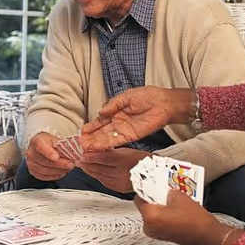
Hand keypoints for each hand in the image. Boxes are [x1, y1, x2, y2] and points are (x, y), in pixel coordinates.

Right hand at [24, 132, 74, 180]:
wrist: (42, 145)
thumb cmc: (50, 141)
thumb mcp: (57, 138)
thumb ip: (64, 144)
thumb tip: (76, 149)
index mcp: (37, 140)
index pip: (41, 147)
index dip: (49, 153)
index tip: (56, 157)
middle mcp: (31, 152)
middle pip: (46, 161)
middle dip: (60, 164)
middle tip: (70, 164)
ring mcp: (31, 162)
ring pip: (45, 170)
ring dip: (58, 171)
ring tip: (67, 168)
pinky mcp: (32, 171)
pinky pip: (43, 176)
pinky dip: (54, 176)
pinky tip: (61, 173)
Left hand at [78, 148, 149, 192]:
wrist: (153, 174)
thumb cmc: (142, 160)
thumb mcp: (127, 150)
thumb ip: (111, 151)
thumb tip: (96, 150)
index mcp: (123, 160)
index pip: (102, 158)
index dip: (90, 157)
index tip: (82, 154)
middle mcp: (121, 172)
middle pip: (99, 168)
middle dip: (87, 164)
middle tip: (80, 160)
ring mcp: (119, 182)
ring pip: (100, 176)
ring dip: (90, 171)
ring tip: (84, 166)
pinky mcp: (119, 188)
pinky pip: (104, 182)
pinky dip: (97, 177)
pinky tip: (94, 173)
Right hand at [81, 87, 195, 150]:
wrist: (164, 103)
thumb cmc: (148, 96)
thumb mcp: (127, 96)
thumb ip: (113, 104)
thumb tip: (101, 111)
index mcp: (116, 111)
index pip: (100, 120)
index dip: (91, 126)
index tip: (82, 132)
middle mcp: (118, 122)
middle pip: (101, 132)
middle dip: (90, 138)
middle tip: (80, 144)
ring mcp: (124, 130)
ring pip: (106, 138)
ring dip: (96, 143)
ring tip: (85, 148)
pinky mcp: (131, 136)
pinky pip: (117, 141)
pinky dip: (107, 144)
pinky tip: (98, 147)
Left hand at [135, 190, 221, 244]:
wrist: (207, 236)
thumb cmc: (195, 221)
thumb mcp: (179, 196)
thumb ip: (167, 191)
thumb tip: (166, 190)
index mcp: (149, 216)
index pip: (139, 198)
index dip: (146, 189)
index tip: (151, 183)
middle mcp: (149, 227)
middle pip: (146, 206)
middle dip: (154, 197)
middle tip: (162, 189)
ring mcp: (156, 233)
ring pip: (153, 213)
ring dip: (160, 205)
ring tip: (171, 197)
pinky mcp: (164, 235)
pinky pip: (159, 220)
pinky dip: (164, 213)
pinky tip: (175, 206)